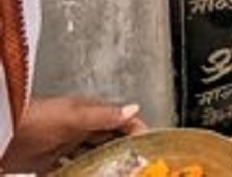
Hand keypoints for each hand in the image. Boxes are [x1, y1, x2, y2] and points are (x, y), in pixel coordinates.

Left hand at [1, 97, 142, 172]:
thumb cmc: (33, 120)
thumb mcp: (73, 117)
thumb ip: (103, 115)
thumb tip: (134, 109)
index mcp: (87, 113)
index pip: (120, 120)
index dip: (136, 131)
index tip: (150, 146)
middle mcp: (77, 127)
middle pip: (107, 140)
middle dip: (122, 151)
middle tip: (135, 166)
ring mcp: (61, 145)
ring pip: (89, 156)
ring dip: (101, 165)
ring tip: (115, 174)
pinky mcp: (46, 162)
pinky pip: (68, 169)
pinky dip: (78, 174)